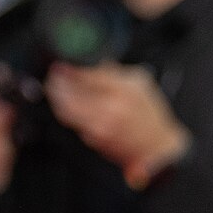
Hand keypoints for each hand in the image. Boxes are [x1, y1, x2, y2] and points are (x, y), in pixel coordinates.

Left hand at [44, 62, 189, 183]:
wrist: (158, 148)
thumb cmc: (151, 118)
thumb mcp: (141, 85)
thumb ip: (117, 72)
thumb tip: (95, 63)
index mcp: (124, 90)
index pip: (87, 75)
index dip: (70, 69)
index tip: (62, 65)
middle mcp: (111, 107)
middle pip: (71, 91)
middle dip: (58, 82)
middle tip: (55, 76)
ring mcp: (101, 124)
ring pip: (66, 108)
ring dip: (57, 96)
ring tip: (55, 88)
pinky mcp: (95, 138)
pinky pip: (73, 122)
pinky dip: (65, 111)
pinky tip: (65, 105)